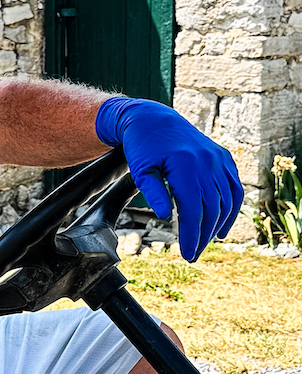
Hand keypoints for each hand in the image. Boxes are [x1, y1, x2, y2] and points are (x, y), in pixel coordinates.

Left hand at [95, 96, 242, 260]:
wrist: (154, 119)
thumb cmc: (142, 147)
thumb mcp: (140, 170)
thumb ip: (152, 191)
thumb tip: (166, 216)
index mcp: (185, 165)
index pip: (193, 209)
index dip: (192, 234)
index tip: (187, 254)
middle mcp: (207, 161)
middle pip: (212, 208)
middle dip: (204, 235)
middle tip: (193, 254)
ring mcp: (218, 159)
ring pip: (226, 200)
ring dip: (218, 225)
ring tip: (205, 243)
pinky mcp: (224, 158)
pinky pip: (234, 188)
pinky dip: (231, 208)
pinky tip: (222, 226)